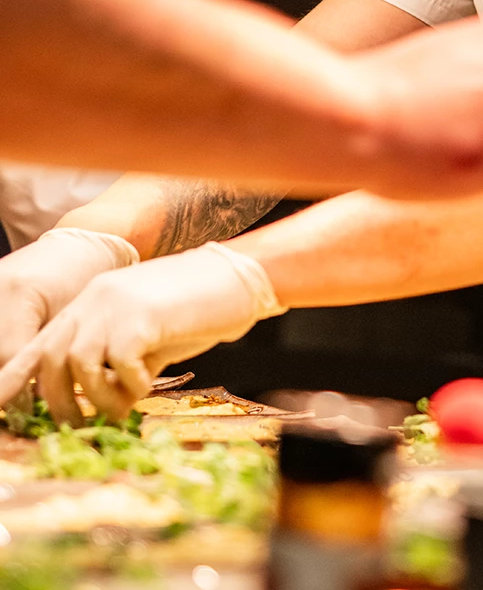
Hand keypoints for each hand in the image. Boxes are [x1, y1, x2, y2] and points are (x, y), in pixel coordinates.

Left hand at [0, 243, 284, 422]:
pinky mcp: (140, 318)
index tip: (3, 407)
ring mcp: (115, 306)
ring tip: (121, 409)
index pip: (42, 344)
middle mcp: (95, 301)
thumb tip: (109, 395)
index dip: (17, 379)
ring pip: (78, 364)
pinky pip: (119, 364)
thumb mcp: (153, 335)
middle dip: (57, 401)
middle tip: (78, 426)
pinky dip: (131, 384)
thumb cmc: (202, 306)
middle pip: (50, 358)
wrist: (240, 276)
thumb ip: (124, 357)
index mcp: (93, 302)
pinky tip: (149, 385)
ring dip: (97, 397)